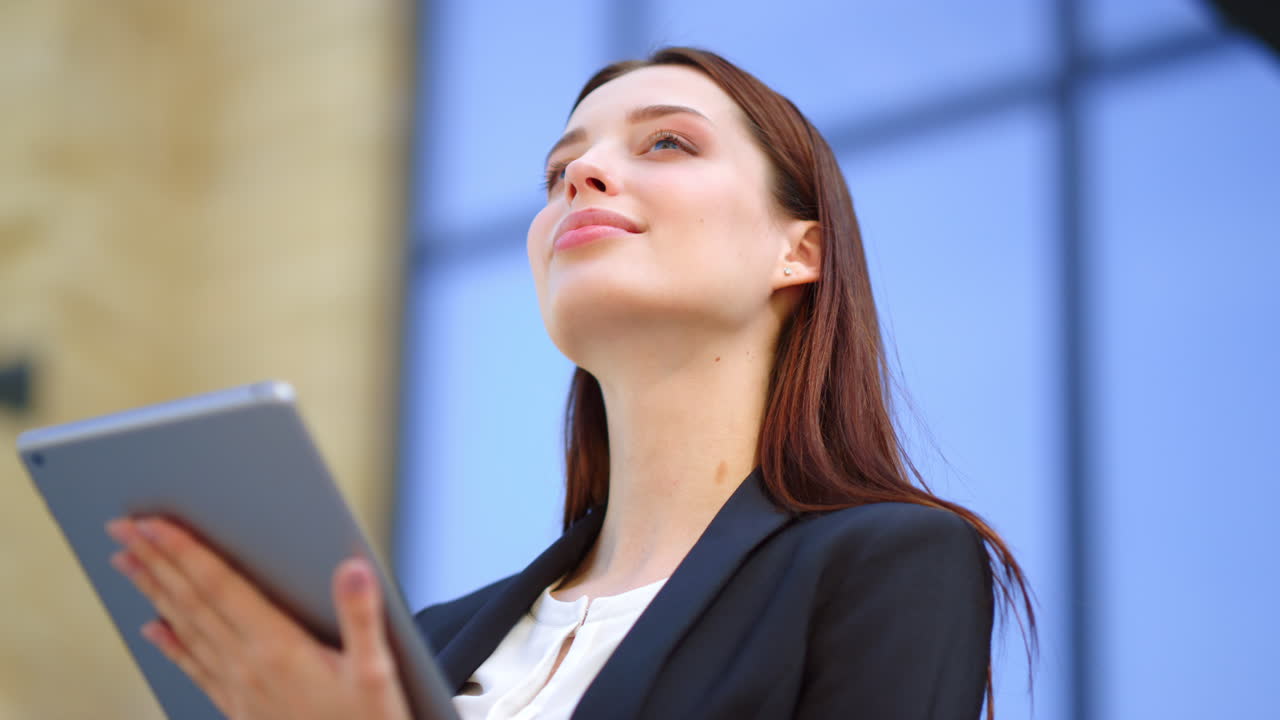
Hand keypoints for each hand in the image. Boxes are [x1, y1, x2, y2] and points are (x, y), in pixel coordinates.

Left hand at [105, 517, 411, 719]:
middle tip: (122, 528)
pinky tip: (152, 629)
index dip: (185, 551)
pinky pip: (194, 669)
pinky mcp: (239, 708)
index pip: (220, 587)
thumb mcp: (378, 670)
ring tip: (128, 563)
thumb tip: (352, 568)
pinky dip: (169, 644)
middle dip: (156, 560)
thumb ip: (361, 615)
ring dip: (154, 592)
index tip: (154, 524)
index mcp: (278, 649)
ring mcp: (238, 689)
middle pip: (191, 602)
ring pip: (184, 630)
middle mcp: (247, 667)